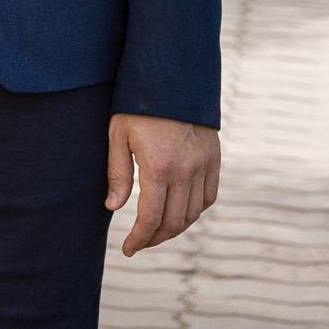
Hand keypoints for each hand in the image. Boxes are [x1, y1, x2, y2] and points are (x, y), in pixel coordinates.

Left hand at [106, 113, 219, 254]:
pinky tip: (179, 213)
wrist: (173, 79)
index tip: (128, 249)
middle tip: (139, 243)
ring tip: (156, 231)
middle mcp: (186, 171)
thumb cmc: (137, 105)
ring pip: (194, 213)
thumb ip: (117, 173)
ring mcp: (204, 166)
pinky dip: (195, 211)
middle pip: (174, 221)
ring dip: (175, 228)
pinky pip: (209, 197)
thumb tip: (113, 207)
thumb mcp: (117, 134)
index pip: (151, 217)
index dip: (139, 238)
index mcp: (159, 167)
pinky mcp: (215, 160)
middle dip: (155, 238)